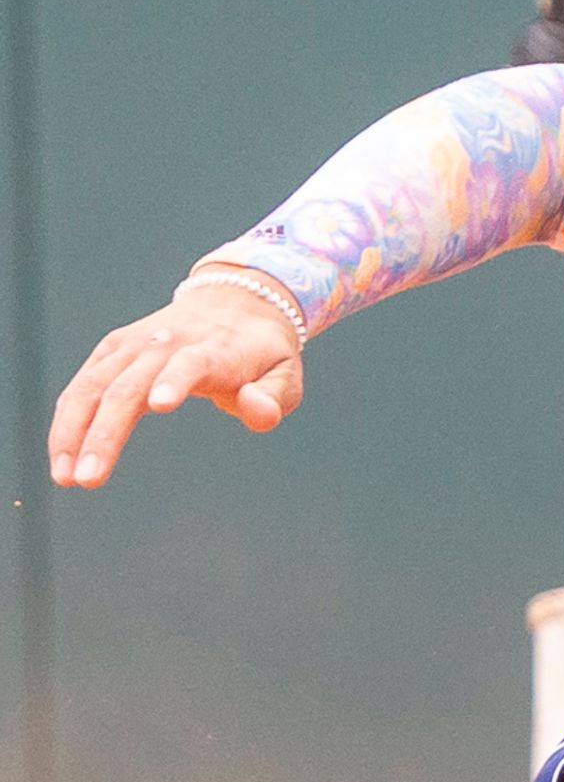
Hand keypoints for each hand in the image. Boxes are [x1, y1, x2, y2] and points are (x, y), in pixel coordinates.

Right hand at [47, 279, 307, 487]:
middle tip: (88, 479)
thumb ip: (274, 397)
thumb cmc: (262, 352)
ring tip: (65, 477)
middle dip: (103, 434)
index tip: (159, 405)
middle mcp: (165, 344)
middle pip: (127, 387)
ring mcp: (132, 346)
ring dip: (73, 432)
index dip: (175, 381)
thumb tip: (256, 411)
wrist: (235, 302)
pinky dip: (67, 421)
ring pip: (93, 387)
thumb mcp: (285, 374)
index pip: (190, 364)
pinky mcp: (111, 350)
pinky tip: (61, 458)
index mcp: (212, 350)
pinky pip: (82, 386)